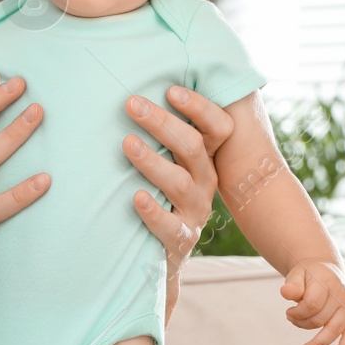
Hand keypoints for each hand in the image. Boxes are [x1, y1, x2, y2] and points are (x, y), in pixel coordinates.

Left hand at [121, 85, 233, 322]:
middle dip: (162, 123)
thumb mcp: (165, 163)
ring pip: (180, 182)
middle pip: (193, 146)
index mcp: (204, 158)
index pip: (218, 126)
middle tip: (131, 104)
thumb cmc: (157, 194)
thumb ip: (158, 136)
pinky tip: (136, 197)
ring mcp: (195, 211)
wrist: (160, 254)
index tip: (170, 90)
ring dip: (152, 161)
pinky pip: (168, 225)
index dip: (199, 107)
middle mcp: (205, 181)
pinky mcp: (179, 238)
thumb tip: (132, 94)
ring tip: (127, 144)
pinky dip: (152, 211)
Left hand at [280, 258, 344, 344]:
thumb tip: (285, 293)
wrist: (324, 270)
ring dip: (316, 342)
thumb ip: (292, 285)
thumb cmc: (307, 275)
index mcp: (327, 282)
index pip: (312, 305)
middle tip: (291, 319)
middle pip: (321, 319)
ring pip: (333, 330)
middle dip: (302, 324)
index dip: (297, 313)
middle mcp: (342, 295)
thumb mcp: (296, 274)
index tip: (288, 312)